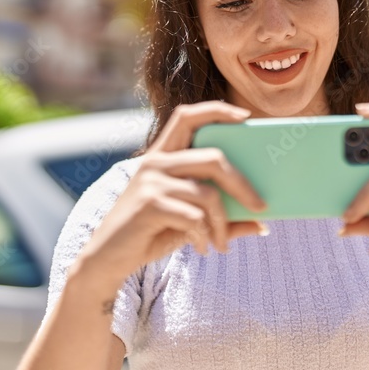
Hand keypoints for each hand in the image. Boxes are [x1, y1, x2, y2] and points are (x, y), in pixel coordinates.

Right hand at [81, 101, 267, 284]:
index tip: (245, 117)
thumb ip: (219, 217)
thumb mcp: (187, 221)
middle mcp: (155, 162)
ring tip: (221, 243)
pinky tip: (203, 248)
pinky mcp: (148, 204)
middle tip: (261, 206)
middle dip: (242, 183)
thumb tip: (261, 224)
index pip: (187, 116)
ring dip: (222, 223)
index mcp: (161, 156)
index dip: (217, 110)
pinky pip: (194, 217)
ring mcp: (150, 182)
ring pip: (208, 194)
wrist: (107, 259)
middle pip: (213, 158)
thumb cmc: (149, 234)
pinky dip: (205, 236)